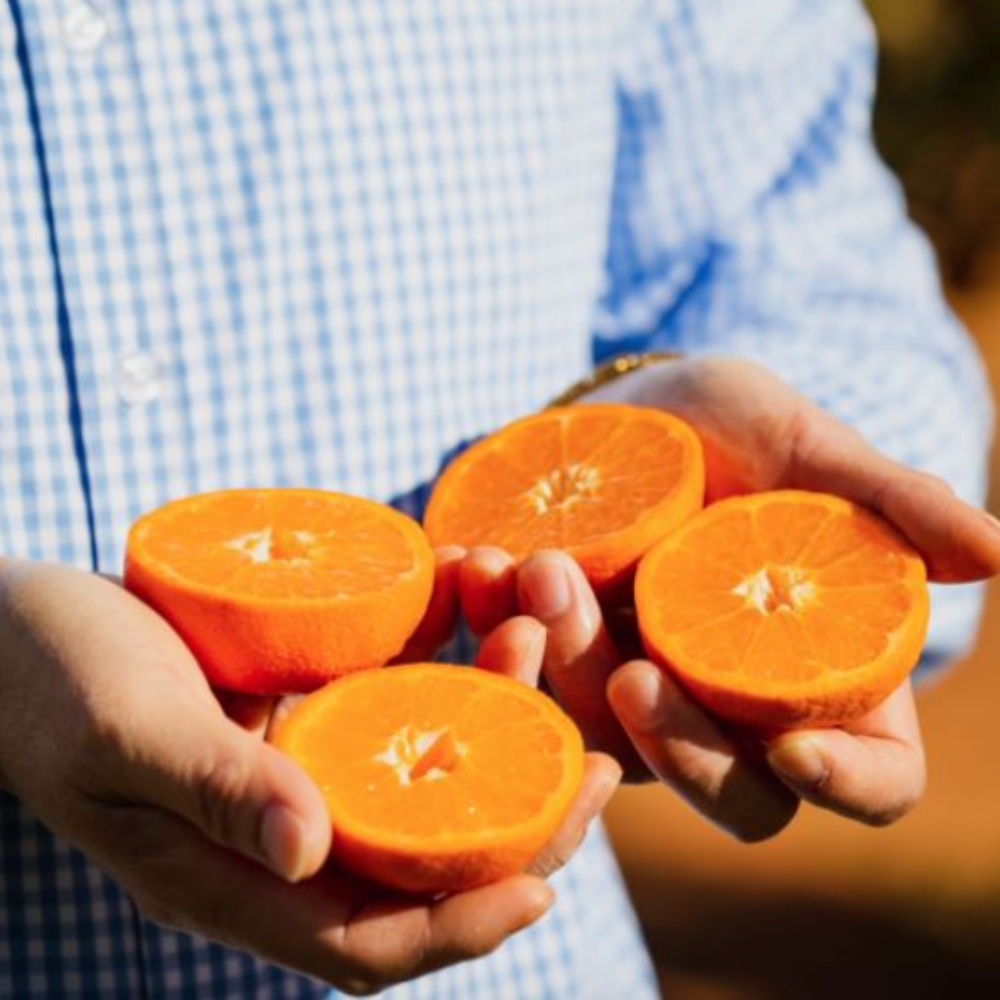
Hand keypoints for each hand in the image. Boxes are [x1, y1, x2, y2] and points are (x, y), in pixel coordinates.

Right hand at [0, 559, 616, 993]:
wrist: (20, 625)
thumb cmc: (47, 681)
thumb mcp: (123, 735)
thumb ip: (215, 789)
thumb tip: (313, 851)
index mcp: (236, 876)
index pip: (368, 938)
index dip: (458, 928)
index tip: (543, 890)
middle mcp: (286, 829)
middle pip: (424, 852)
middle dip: (518, 817)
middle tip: (597, 767)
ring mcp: (303, 760)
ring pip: (425, 759)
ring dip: (495, 708)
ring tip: (541, 634)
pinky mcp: (308, 698)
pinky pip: (395, 683)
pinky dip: (445, 644)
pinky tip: (476, 589)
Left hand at [458, 355, 999, 839]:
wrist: (618, 411)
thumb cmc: (727, 431)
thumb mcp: (802, 445)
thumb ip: (884, 501)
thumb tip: (997, 554)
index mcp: (814, 674)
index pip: (868, 778)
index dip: (845, 783)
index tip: (795, 742)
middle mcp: (727, 708)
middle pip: (727, 793)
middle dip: (676, 743)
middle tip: (633, 661)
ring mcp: (631, 697)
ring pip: (603, 745)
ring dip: (565, 671)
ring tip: (540, 564)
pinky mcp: (544, 667)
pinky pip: (509, 682)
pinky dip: (487, 625)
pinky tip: (471, 560)